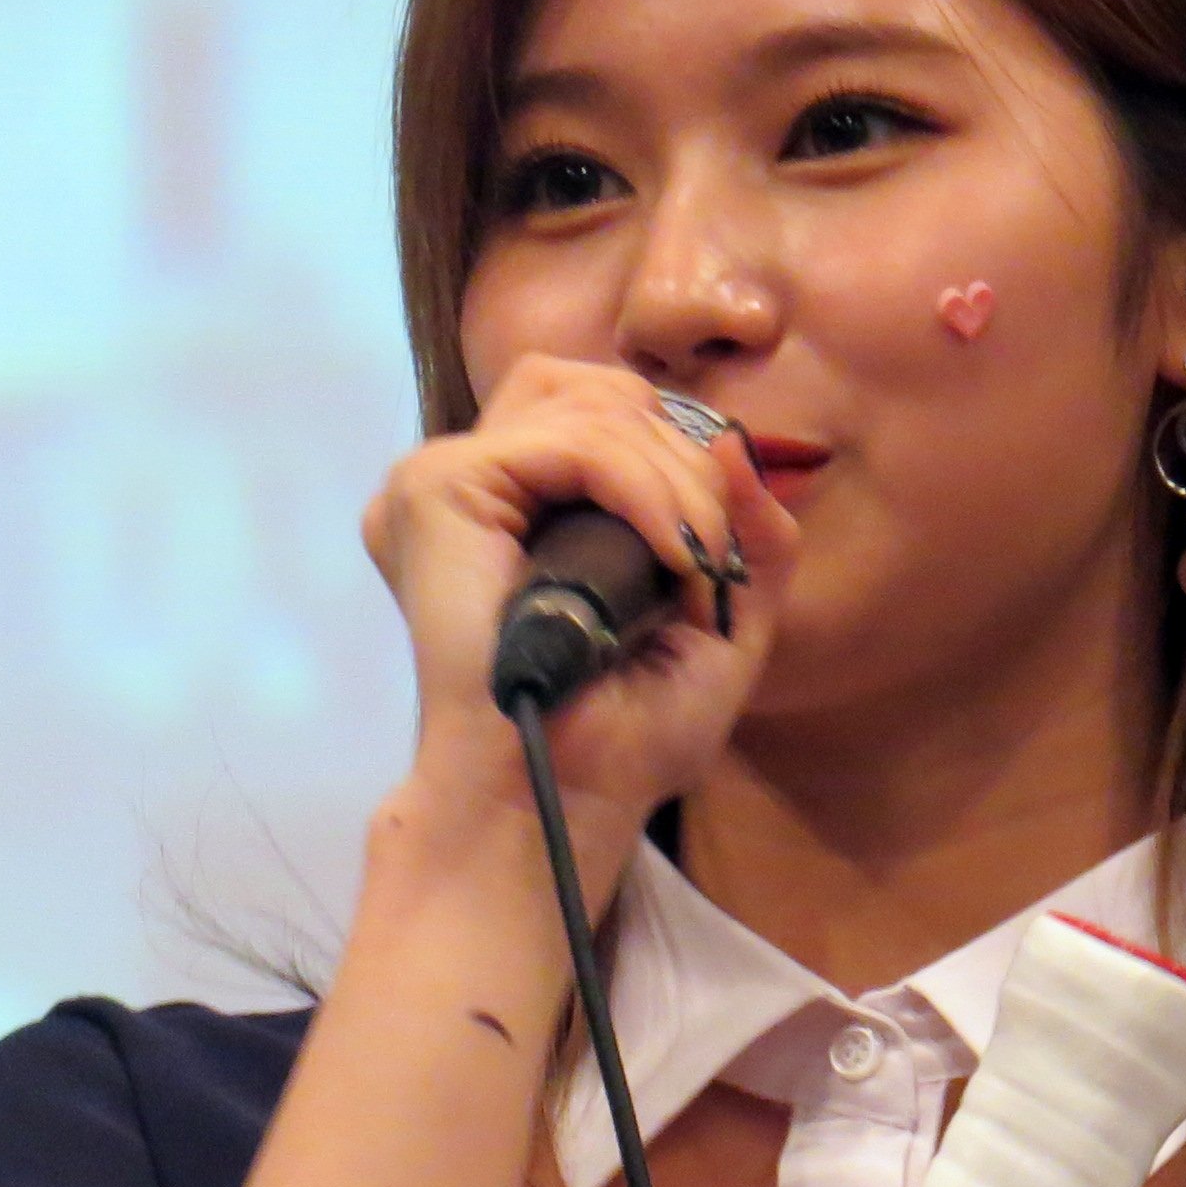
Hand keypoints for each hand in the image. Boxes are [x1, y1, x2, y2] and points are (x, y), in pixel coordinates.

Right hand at [362, 356, 799, 846]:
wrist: (565, 798)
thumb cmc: (628, 737)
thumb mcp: (719, 620)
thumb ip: (747, 532)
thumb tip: (736, 442)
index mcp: (517, 502)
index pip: (606, 409)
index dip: (680, 460)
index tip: (716, 558)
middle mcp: (474, 481)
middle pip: (600, 389)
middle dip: (684, 464)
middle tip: (710, 561)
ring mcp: (445, 478)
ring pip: (594, 405)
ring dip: (676, 481)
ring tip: (693, 564)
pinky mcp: (438, 488)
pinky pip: (574, 442)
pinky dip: (645, 489)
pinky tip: (670, 555)